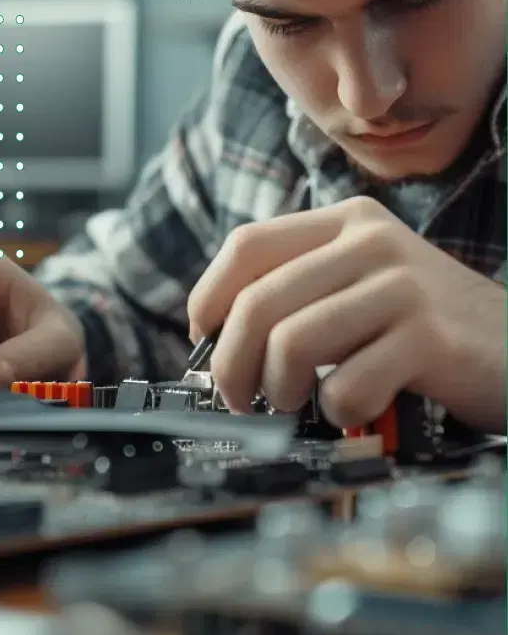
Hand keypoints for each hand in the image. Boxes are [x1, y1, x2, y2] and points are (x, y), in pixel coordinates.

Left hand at [187, 196, 505, 432]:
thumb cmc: (429, 328)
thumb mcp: (363, 287)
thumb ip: (300, 294)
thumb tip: (217, 338)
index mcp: (347, 223)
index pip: (246, 245)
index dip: (208, 299)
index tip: (205, 341)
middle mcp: (371, 243)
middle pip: (258, 302)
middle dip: (231, 365)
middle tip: (239, 398)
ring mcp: (401, 286)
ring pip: (292, 343)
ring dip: (279, 391)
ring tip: (296, 405)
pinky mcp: (427, 337)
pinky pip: (345, 385)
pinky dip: (337, 412)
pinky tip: (357, 407)